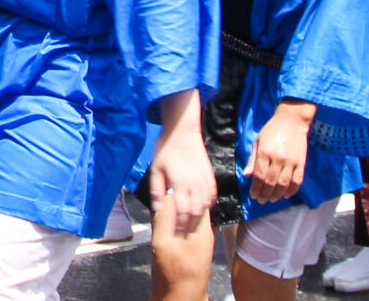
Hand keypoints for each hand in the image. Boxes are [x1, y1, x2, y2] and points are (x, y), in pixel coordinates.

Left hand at [150, 92, 215, 235]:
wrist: (183, 131)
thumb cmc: (166, 149)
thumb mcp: (156, 170)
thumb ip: (157, 191)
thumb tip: (158, 210)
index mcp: (181, 184)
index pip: (182, 212)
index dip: (180, 226)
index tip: (177, 235)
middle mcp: (195, 185)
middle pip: (195, 212)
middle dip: (190, 226)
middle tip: (185, 236)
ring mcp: (205, 181)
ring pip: (205, 206)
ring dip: (199, 218)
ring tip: (193, 226)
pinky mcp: (210, 176)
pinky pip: (212, 196)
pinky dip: (208, 205)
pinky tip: (203, 209)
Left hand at [247, 100, 315, 201]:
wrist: (291, 121)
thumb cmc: (271, 130)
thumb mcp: (258, 142)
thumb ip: (253, 160)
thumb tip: (246, 175)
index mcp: (265, 153)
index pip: (259, 176)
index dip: (256, 188)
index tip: (253, 195)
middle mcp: (278, 159)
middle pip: (271, 182)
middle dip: (265, 194)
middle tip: (261, 200)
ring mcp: (291, 162)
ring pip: (284, 184)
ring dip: (277, 194)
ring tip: (271, 200)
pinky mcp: (301, 163)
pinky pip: (297, 181)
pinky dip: (292, 190)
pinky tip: (286, 194)